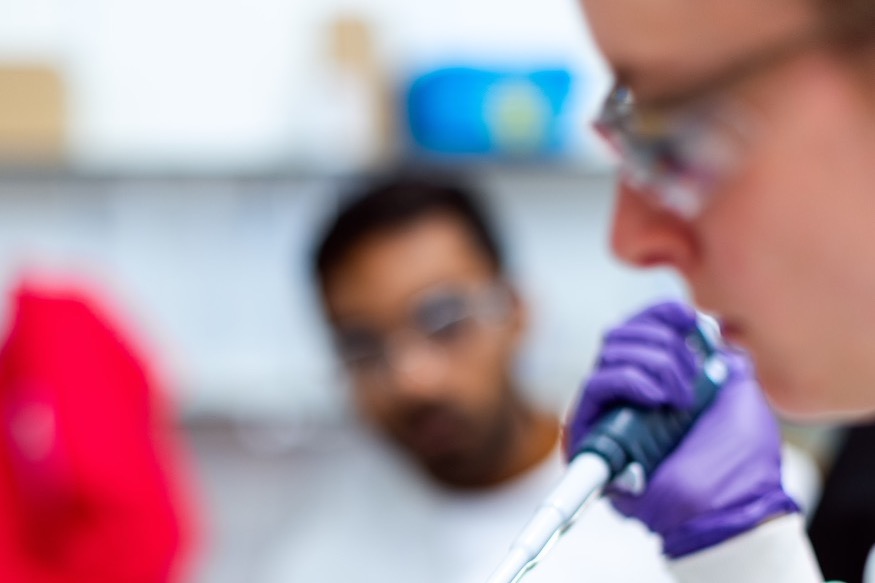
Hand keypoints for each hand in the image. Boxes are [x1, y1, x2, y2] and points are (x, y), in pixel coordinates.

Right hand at [564, 301, 798, 557]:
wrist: (728, 507)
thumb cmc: (738, 463)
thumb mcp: (739, 393)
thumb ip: (720, 357)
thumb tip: (707, 329)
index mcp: (660, 380)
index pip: (641, 326)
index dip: (660, 314)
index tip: (690, 320)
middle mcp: (629, 393)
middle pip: (621, 333)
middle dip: (663, 343)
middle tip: (692, 377)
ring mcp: (610, 412)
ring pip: (609, 352)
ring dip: (653, 364)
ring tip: (681, 398)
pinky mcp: (591, 433)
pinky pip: (597, 384)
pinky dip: (630, 380)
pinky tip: (657, 399)